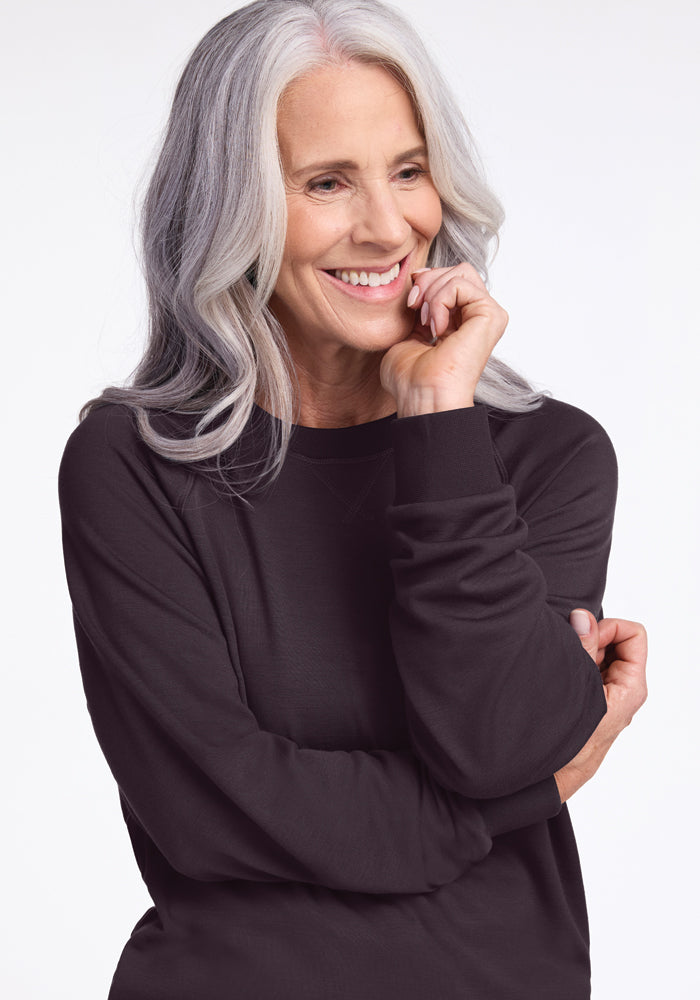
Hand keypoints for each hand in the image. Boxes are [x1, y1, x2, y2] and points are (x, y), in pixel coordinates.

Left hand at [379, 263, 508, 416]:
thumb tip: (417, 279)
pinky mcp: (491, 316)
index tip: (410, 304)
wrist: (422, 396)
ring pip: (461, 272)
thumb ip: (417, 306)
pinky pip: (461, 284)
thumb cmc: (411, 378)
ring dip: (432, 292)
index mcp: (462, 320)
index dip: (426, 281)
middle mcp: (478, 317)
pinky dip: (440, 300)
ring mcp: (488, 316)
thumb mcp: (407, 332)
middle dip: (429, 281)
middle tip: (415, 308)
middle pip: (458, 269)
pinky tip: (436, 327)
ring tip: (425, 322)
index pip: (450, 277)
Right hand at [553, 610, 647, 803]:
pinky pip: (583, 669)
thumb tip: (583, 618)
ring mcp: (604, 697)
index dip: (607, 627)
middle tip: (565, 652)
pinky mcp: (588, 701)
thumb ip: (582, 648)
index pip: (634, 635)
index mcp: (630, 689)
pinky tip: (553, 678)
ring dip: (575, 653)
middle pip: (615, 642)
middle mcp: (622, 691)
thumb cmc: (563, 747)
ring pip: (596, 655)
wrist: (545, 782)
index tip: (582, 636)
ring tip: (556, 668)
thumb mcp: (574, 688)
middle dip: (588, 639)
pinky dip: (569, 665)